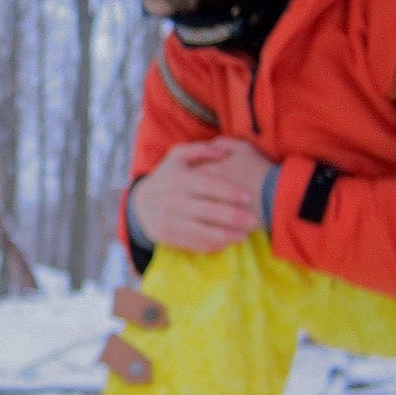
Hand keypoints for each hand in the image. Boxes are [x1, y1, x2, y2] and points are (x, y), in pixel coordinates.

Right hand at [130, 138, 276, 252]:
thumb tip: (223, 153)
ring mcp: (171, 221)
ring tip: (245, 234)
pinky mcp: (170, 238)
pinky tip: (228, 241)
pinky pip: (196, 244)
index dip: (230, 191)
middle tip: (255, 220)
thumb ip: (200, 149)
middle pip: (210, 211)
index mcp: (179, 179)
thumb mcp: (177, 156)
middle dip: (235, 217)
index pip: (209, 185)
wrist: (141, 203)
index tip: (248, 196)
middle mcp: (174, 201)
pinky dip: (214, 245)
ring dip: (228, 235)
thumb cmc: (168, 177)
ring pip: (205, 232)